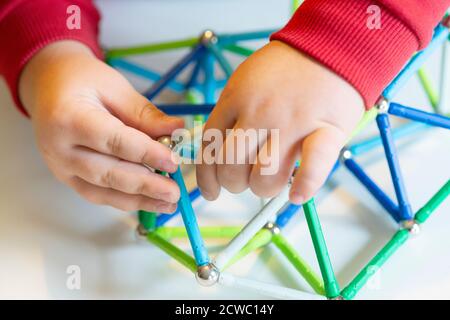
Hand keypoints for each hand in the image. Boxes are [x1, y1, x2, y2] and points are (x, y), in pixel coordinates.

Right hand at [19, 41, 183, 212]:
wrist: (48, 86)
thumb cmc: (82, 81)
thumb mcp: (115, 88)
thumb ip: (145, 114)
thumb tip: (177, 130)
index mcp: (68, 117)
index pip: (114, 141)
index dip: (146, 153)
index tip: (174, 161)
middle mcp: (59, 148)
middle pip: (108, 173)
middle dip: (145, 184)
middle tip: (174, 191)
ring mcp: (60, 167)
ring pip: (102, 191)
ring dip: (138, 200)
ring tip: (168, 203)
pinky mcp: (67, 177)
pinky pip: (97, 195)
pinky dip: (125, 201)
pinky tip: (149, 201)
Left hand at [197, 41, 363, 202]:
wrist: (331, 45)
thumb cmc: (286, 67)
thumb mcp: (245, 80)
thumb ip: (231, 112)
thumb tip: (219, 152)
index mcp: (235, 99)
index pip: (210, 147)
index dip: (207, 177)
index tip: (212, 191)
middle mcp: (259, 113)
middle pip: (232, 167)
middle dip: (235, 183)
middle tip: (246, 180)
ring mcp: (291, 123)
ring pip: (264, 176)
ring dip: (264, 188)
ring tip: (271, 181)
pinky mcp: (325, 131)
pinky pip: (312, 168)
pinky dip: (304, 186)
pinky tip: (297, 195)